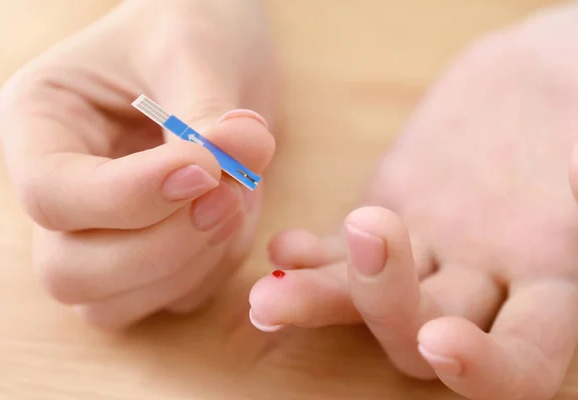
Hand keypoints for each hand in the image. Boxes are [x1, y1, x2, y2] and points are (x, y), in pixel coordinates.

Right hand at [0, 0, 275, 328]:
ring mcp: (100, 233)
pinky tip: (240, 213)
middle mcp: (59, 190)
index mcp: (38, 125)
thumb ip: (210, 114)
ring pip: (114, 302)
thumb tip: (242, 157)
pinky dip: (214, 269)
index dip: (130, 197)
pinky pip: (172, 298)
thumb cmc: (188, 31)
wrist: (217, 50)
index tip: (206, 170)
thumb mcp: (194, 50)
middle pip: (69, 270)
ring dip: (191, 265)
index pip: (52, 194)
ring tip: (242, 196)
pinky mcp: (148, 257)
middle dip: (159, 248)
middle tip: (229, 196)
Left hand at [249, 4, 577, 398]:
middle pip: (427, 328)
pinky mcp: (384, 220)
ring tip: (267, 298)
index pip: (527, 358)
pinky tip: (282, 246)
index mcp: (553, 282)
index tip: (444, 346)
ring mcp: (426, 258)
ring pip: (369, 300)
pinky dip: (310, 255)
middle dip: (389, 301)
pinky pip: (339, 252)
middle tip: (370, 232)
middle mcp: (484, 286)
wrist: (531, 84)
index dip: (488, 370)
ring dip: (320, 300)